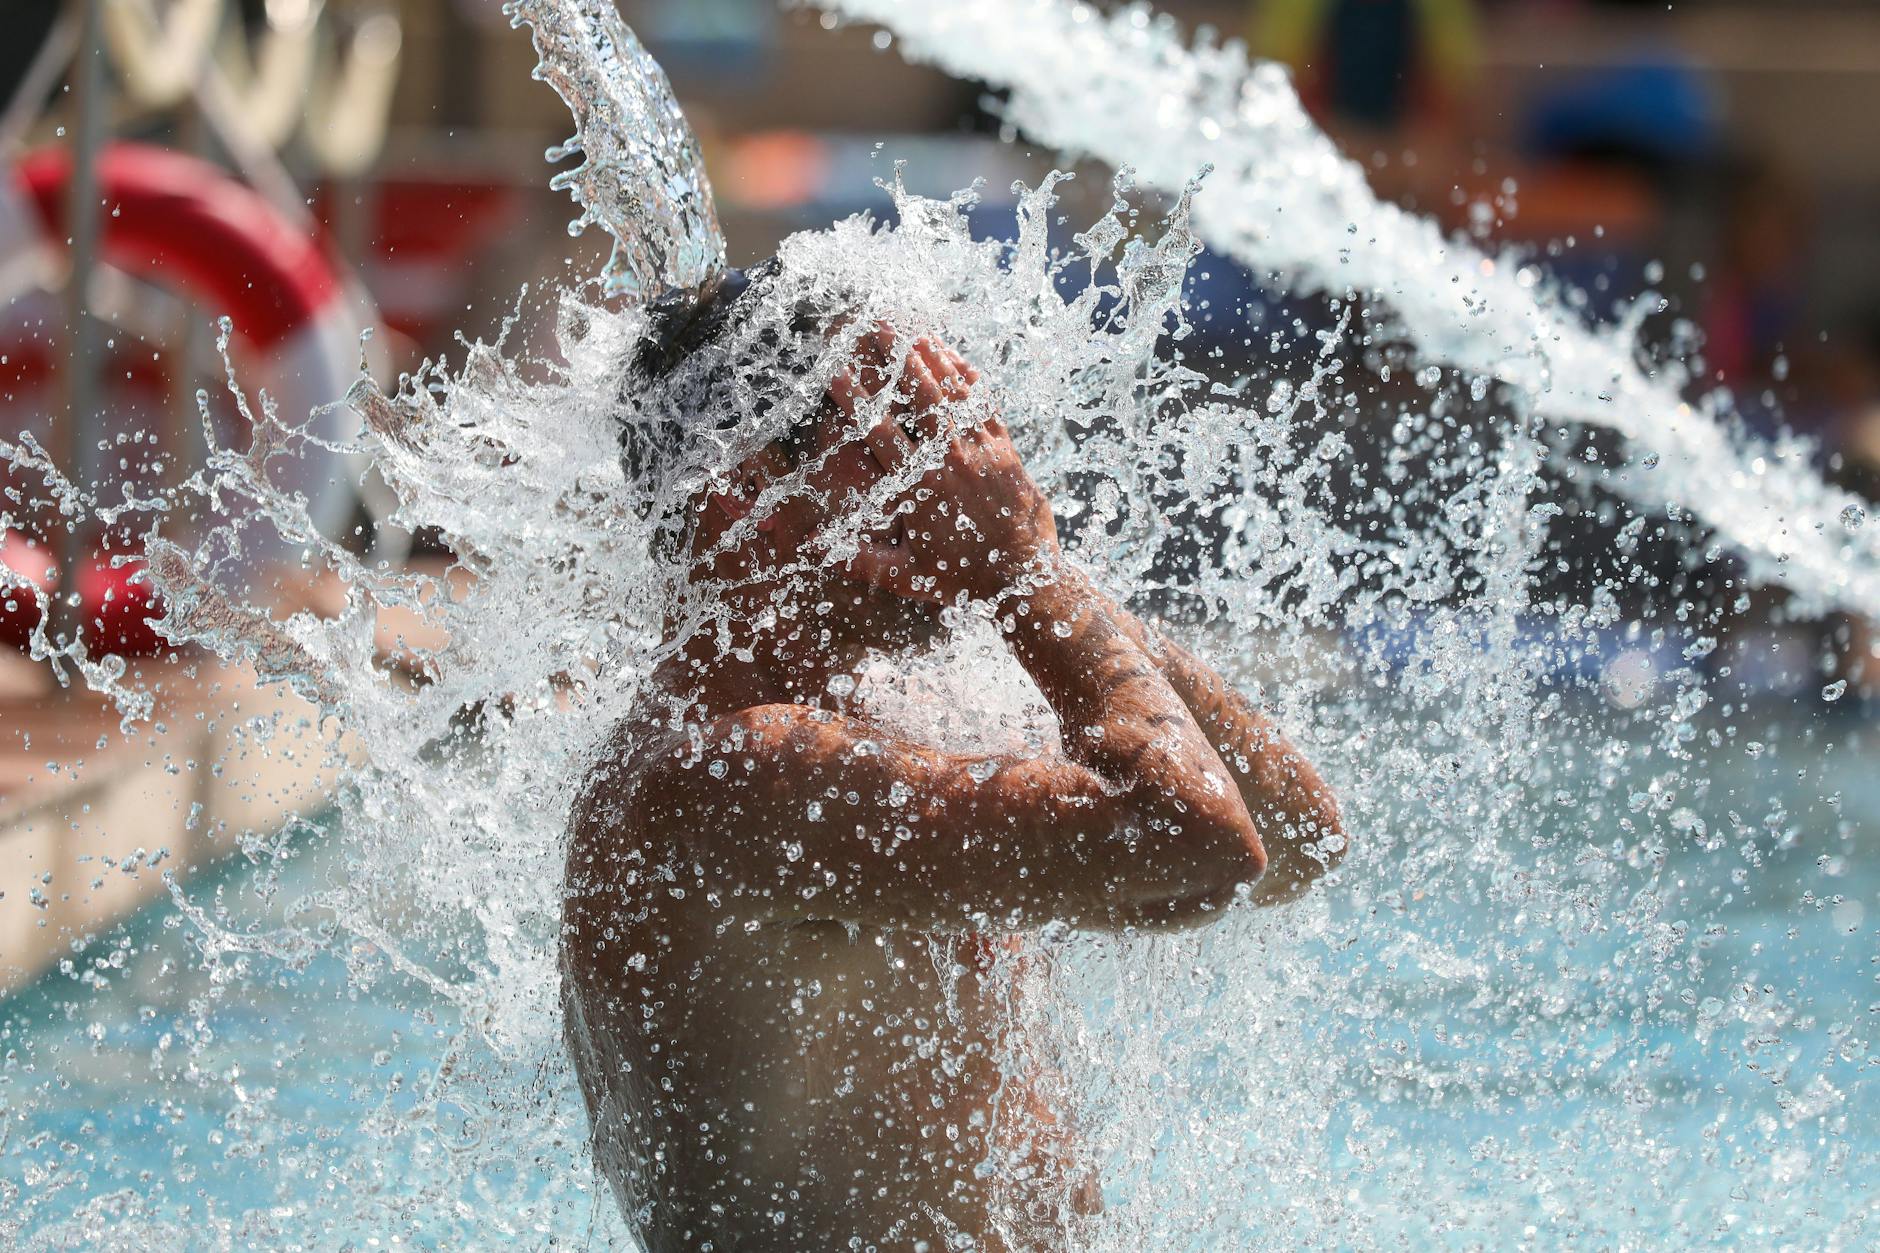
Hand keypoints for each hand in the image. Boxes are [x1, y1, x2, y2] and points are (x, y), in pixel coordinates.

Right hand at [830, 332, 1058, 602]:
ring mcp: (980, 451)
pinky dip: (972, 382)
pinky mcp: (1006, 451)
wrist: (1024, 579)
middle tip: (878, 327)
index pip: (878, 432)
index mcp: (919, 486)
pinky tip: (960, 361)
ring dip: (934, 361)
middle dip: (896, 359)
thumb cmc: (962, 579)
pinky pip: (986, 406)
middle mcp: (949, 460)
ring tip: (915, 334)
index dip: (854, 398)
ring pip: (954, 395)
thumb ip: (858, 559)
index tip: (834, 371)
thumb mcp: (905, 576)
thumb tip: (813, 549)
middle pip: (919, 397)